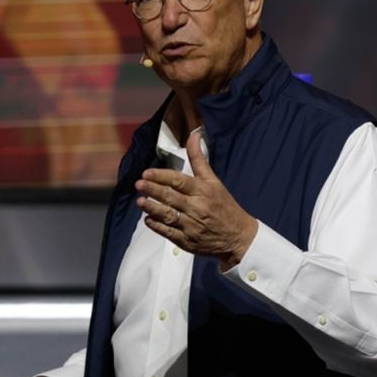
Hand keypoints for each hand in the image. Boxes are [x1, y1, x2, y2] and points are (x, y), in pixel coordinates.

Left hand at [135, 130, 257, 269]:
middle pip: (171, 198)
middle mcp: (197, 208)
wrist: (238, 237)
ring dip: (153, 208)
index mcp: (203, 191)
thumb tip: (194, 135)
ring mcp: (192, 226)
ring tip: (140, 201)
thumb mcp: (214, 181)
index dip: (162, 176)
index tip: (147, 173)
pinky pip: (169, 233)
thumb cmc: (224, 205)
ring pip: (168, 216)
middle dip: (153, 190)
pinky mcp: (187, 242)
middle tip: (138, 184)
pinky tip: (148, 219)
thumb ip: (199, 159)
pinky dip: (157, 226)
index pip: (179, 181)